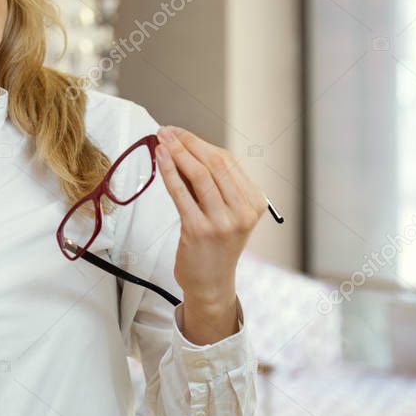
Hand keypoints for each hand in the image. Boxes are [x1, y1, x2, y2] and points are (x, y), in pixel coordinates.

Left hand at [154, 126, 264, 343]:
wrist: (211, 284)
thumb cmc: (215, 245)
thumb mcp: (225, 213)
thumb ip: (211, 184)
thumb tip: (183, 148)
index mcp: (255, 203)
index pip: (228, 161)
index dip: (200, 143)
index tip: (180, 133)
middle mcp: (243, 211)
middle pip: (214, 164)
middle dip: (187, 142)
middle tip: (167, 131)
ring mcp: (223, 222)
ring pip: (199, 174)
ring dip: (177, 152)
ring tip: (161, 139)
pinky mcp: (199, 230)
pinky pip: (181, 192)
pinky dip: (169, 171)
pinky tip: (160, 158)